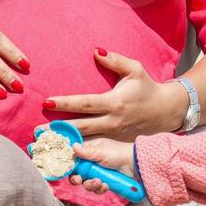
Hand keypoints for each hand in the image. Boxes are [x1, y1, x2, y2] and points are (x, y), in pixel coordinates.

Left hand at [45, 49, 187, 139]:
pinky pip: (96, 149)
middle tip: (37, 131)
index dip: (65, 103)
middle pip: (81, 127)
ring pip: (87, 142)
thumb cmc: (148, 87)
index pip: (85, 103)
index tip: (46, 102)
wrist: (167, 111)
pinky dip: (80, 152)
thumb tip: (95, 51)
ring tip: (46, 144)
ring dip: (66, 144)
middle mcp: (112, 121)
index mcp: (114, 102)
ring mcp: (114, 136)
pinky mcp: (117, 144)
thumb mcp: (135, 69)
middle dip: (59, 129)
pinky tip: (64, 154)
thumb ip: (115, 60)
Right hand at [69, 137, 136, 194]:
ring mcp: (98, 173)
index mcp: (90, 150)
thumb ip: (87, 152)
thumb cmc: (119, 154)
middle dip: (78, 179)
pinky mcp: (105, 182)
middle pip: (78, 173)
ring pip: (86, 183)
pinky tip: (106, 186)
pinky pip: (97, 189)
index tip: (72, 171)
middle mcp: (92, 162)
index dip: (72, 166)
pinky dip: (100, 189)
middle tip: (79, 181)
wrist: (136, 165)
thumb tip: (73, 146)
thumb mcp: (102, 152)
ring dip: (90, 184)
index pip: (75, 158)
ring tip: (99, 182)